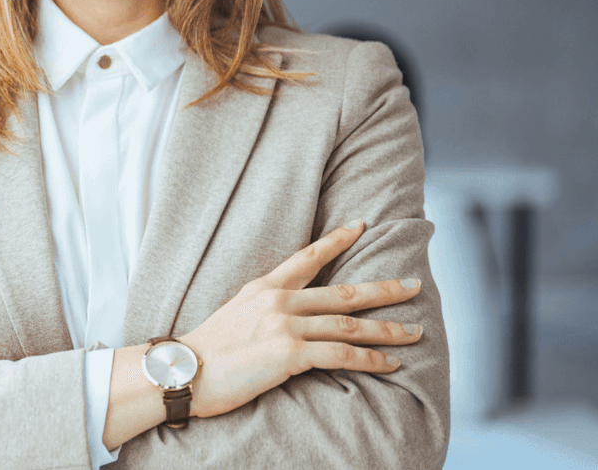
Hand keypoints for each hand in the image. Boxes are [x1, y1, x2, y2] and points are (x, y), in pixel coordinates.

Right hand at [181, 220, 424, 418]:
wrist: (183, 371)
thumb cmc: (204, 351)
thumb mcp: (233, 315)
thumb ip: (262, 309)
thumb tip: (284, 315)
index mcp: (264, 288)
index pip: (307, 257)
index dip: (337, 240)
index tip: (361, 225)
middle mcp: (279, 301)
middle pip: (344, 291)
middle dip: (384, 289)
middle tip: (414, 284)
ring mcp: (285, 326)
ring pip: (350, 324)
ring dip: (387, 329)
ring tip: (414, 331)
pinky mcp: (289, 354)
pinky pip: (342, 355)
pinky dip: (370, 359)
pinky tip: (389, 362)